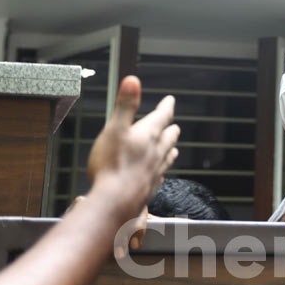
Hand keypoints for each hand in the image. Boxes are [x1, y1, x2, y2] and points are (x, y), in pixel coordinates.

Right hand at [86, 76, 179, 255]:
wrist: (114, 203)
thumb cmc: (111, 166)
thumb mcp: (114, 128)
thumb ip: (125, 105)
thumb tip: (133, 80)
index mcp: (148, 134)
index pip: (163, 116)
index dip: (167, 106)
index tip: (170, 100)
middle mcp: (156, 152)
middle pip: (169, 136)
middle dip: (170, 128)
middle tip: (173, 124)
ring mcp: (155, 171)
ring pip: (168, 156)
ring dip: (170, 148)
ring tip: (174, 147)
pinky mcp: (150, 188)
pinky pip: (160, 176)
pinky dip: (161, 170)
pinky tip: (160, 174)